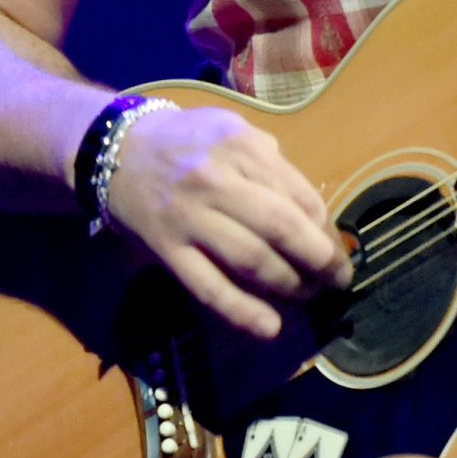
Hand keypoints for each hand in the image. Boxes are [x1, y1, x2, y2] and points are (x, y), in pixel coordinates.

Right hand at [98, 105, 353, 338]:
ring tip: (308, 296)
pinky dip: (242, 311)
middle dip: (320, 260)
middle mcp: (218, 181)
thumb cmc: (187, 140)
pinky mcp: (167, 249)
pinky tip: (270, 327)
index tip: (337, 248)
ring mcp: (190, 218)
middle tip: (338, 281)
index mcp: (242, 147)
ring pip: (250, 259)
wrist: (117, 149)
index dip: (326, 227)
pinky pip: (209, 286)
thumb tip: (311, 210)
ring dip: (288, 284)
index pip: (299, 195)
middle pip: (282, 227)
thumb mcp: (233, 130)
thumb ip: (269, 162)